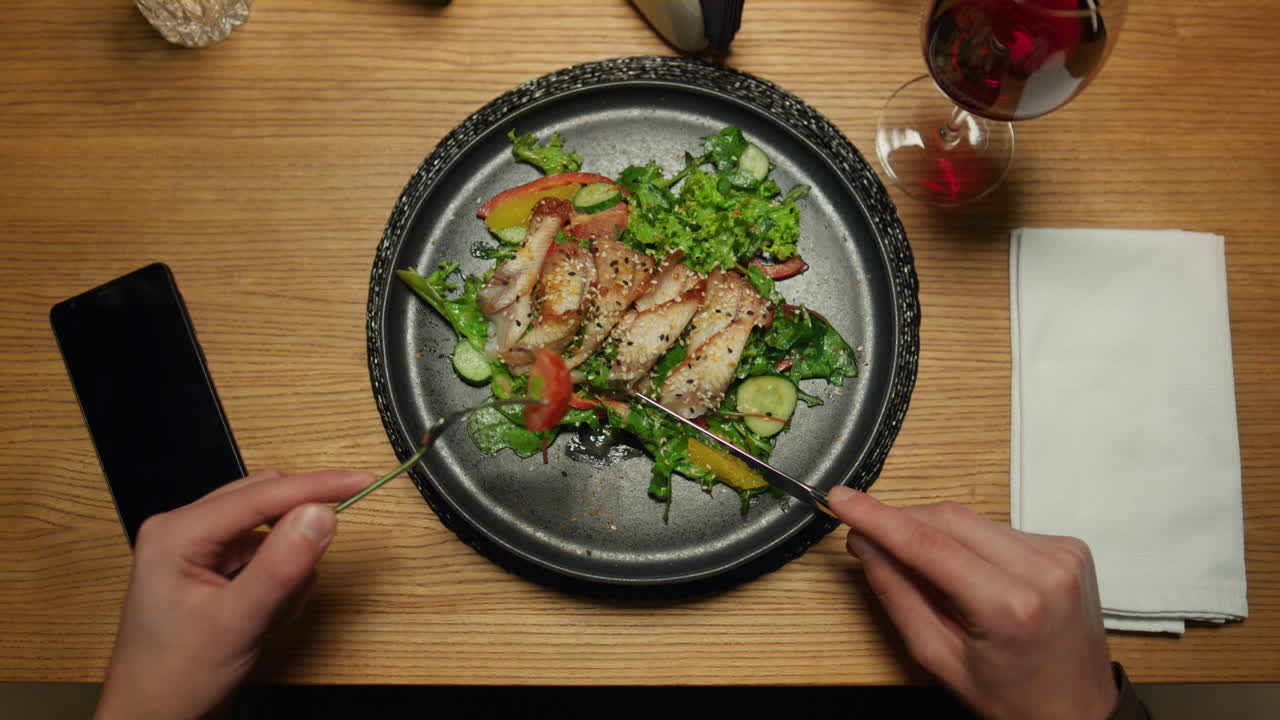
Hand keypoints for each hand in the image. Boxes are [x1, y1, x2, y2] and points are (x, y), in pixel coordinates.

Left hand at [94, 468, 374, 719]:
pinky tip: (265, 614)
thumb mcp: (236, 623)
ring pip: (270, 528)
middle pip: (266, 501)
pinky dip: (279, 579)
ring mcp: (198, 548)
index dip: (318, 486)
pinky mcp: (212, 566)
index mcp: (177, 532)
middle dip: (296, 537)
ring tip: (272, 612)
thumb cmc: (175, 678)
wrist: (152, 717)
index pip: (262, 495)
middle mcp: (184, 529)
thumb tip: (321, 514)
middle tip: (307, 575)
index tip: (362, 481)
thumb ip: (280, 567)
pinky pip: (264, 552)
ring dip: (287, 565)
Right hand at [827, 486, 1116, 719]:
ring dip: (939, 536)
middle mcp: (1043, 570)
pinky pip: (999, 528)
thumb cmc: (1014, 699)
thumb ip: (898, 595)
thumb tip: (867, 546)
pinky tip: (973, 576)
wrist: (1078, 712)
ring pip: (972, 520)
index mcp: (1010, 606)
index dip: (877, 517)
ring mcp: (1060, 554)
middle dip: (902, 523)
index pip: (928, 544)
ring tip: (935, 579)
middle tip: (868, 539)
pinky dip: (973, 544)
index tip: (842, 499)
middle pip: (949, 519)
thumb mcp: (940, 658)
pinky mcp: (1068, 547)